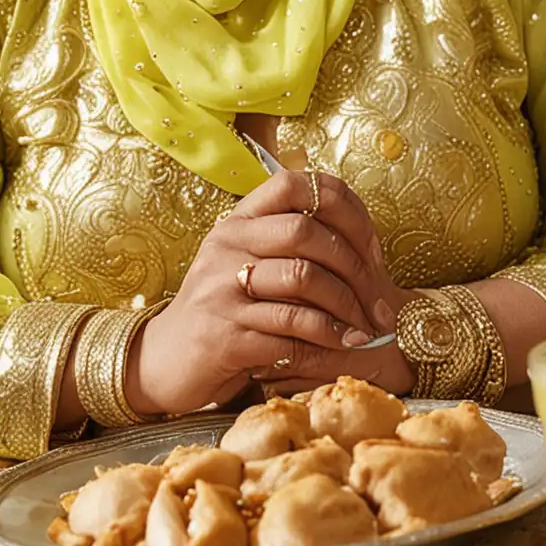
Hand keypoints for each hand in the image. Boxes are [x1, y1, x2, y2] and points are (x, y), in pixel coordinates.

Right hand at [124, 169, 415, 415]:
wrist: (164, 361)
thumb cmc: (224, 310)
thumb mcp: (248, 265)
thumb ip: (290, 246)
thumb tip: (363, 242)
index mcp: (238, 221)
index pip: (295, 184)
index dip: (345, 208)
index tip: (371, 248)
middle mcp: (226, 245)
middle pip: (307, 233)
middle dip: (357, 269)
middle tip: (381, 303)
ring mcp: (221, 289)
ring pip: (304, 279)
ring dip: (348, 308)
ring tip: (369, 329)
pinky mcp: (224, 335)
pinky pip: (290, 330)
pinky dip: (327, 338)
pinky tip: (346, 345)